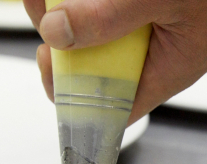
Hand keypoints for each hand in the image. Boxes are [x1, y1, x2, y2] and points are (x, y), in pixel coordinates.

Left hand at [24, 0, 206, 124]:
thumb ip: (109, 17)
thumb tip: (56, 31)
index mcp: (162, 74)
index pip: (107, 110)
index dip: (70, 95)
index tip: (48, 59)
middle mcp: (153, 60)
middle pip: (92, 68)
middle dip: (62, 40)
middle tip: (43, 5)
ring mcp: (151, 35)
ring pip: (98, 37)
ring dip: (73, 12)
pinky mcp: (149, 12)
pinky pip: (112, 14)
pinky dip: (95, 3)